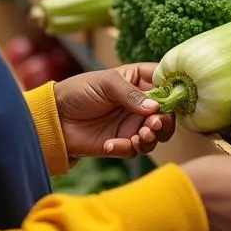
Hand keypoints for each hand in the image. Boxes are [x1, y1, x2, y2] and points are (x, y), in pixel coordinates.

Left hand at [53, 65, 175, 158]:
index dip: (173, 89)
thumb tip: (156, 107)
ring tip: (140, 136)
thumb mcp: (105, 83)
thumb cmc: (78, 91)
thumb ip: (130, 94)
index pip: (163, 82)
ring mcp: (130, 124)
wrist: (54, 118)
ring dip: (151, 137)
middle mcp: (138, 103)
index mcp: (137, 81)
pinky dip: (127, 148)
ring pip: (155, 135)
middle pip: (165, 114)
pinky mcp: (121, 143)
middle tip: (152, 124)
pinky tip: (110, 144)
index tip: (175, 98)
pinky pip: (134, 150)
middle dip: (164, 121)